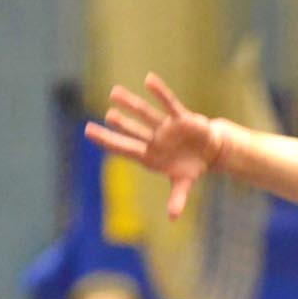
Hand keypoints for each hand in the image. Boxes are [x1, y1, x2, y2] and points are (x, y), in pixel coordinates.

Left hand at [85, 73, 224, 218]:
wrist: (210, 151)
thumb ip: (178, 198)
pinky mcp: (181, 119)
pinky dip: (161, 93)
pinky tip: (149, 80)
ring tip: (114, 93)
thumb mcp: (184, 183)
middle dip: (121, 125)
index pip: (124, 147)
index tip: (88, 131)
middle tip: (107, 116)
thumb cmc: (190, 166)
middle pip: (134, 131)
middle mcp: (154, 139)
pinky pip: (170, 104)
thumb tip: (173, 218)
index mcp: (149, 155)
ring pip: (146, 115)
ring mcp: (166, 128)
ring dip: (132, 105)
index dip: (107, 140)